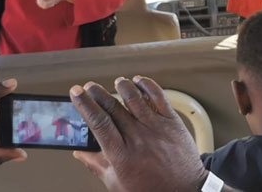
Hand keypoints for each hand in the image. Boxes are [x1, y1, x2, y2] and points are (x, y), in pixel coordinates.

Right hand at [70, 76, 207, 191]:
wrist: (185, 191)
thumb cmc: (152, 189)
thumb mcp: (118, 183)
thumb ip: (97, 165)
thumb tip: (80, 153)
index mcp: (122, 155)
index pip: (98, 123)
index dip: (85, 105)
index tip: (76, 93)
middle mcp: (138, 139)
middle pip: (113, 108)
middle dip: (98, 94)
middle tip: (89, 86)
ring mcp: (157, 128)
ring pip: (135, 98)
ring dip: (123, 87)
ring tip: (117, 82)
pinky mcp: (172, 122)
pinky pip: (159, 97)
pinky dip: (147, 86)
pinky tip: (139, 82)